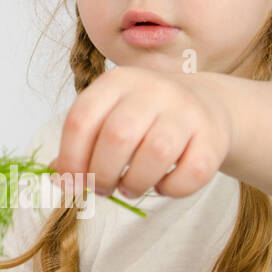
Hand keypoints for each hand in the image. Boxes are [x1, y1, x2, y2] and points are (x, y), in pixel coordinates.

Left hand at [49, 66, 233, 199]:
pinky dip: (170, 189)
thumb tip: (58, 180)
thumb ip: (81, 145)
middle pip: (117, 137)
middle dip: (102, 175)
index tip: (72, 183)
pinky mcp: (213, 136)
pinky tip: (163, 184)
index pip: (81, 120)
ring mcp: (187, 110)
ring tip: (131, 187)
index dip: (71, 159)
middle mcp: (153, 89)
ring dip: (135, 184)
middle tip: (104, 188)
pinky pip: (189, 173)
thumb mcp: (109, 118)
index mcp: (117, 82)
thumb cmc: (145, 118)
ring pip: (156, 154)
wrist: (204, 106)